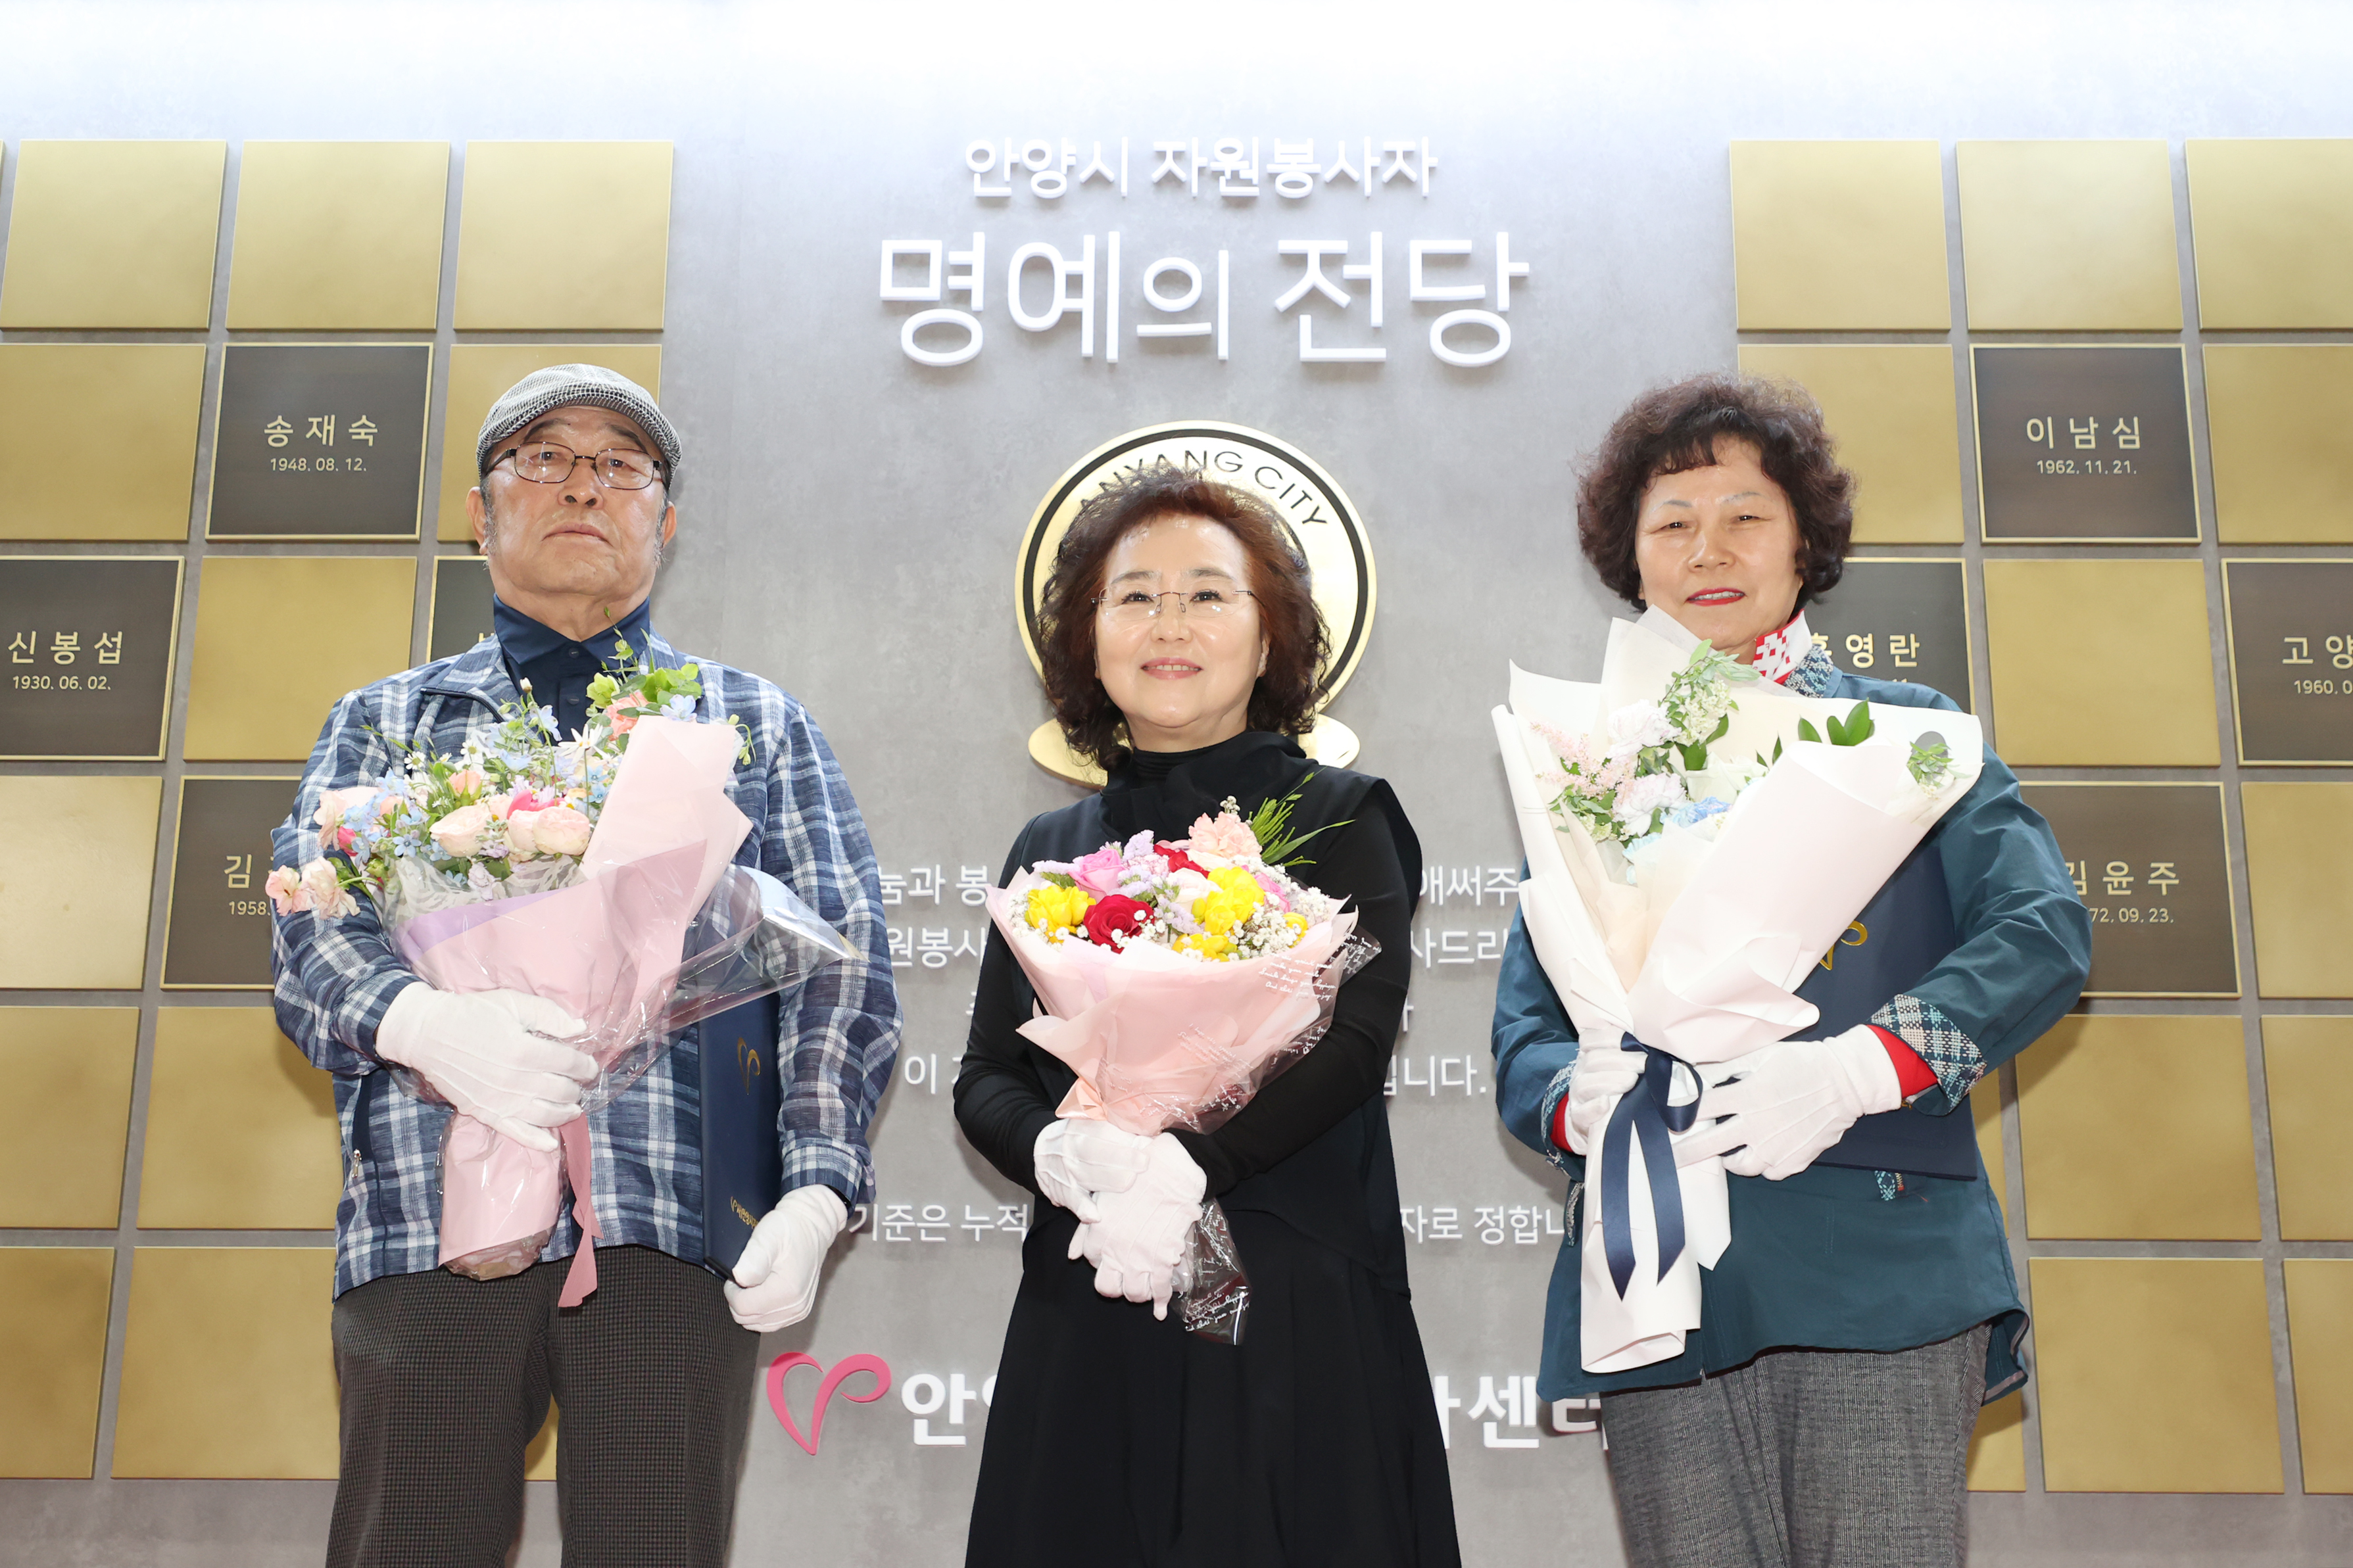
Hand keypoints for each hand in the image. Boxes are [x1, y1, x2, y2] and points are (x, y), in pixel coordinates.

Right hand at [374, 984, 592, 1151]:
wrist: (428, 1034)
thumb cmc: (472, 1013)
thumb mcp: (513, 1002)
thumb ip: (549, 1015)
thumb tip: (580, 1028)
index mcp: (525, 1051)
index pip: (569, 1063)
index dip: (585, 1065)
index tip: (590, 1066)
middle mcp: (516, 1080)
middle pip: (561, 1091)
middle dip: (577, 1088)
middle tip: (580, 1084)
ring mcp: (500, 1100)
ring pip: (545, 1115)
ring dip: (565, 1113)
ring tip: (573, 1107)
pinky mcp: (485, 1113)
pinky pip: (516, 1132)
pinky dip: (537, 1141)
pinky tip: (551, 1143)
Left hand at [725, 1185, 847, 1331]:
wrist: (812, 1228)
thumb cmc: (789, 1230)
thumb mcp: (767, 1237)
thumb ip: (753, 1259)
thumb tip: (740, 1278)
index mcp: (786, 1291)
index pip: (743, 1307)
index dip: (731, 1292)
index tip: (733, 1276)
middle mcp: (795, 1306)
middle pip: (749, 1319)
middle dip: (739, 1300)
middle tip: (744, 1278)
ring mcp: (799, 1311)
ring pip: (758, 1324)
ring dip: (749, 1308)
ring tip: (753, 1285)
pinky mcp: (800, 1312)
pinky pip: (770, 1324)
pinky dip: (760, 1313)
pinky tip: (761, 1294)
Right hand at [1032, 1117, 1156, 1220]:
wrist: (1042, 1150)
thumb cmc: (1078, 1137)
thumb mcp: (1090, 1121)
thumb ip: (1115, 1126)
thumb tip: (1148, 1135)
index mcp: (1081, 1128)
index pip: (1104, 1131)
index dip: (1126, 1139)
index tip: (1147, 1144)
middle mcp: (1071, 1148)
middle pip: (1098, 1154)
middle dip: (1124, 1160)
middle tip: (1145, 1164)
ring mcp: (1067, 1171)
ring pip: (1090, 1177)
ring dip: (1112, 1181)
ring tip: (1131, 1182)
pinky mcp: (1064, 1192)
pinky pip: (1074, 1201)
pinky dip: (1084, 1209)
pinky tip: (1096, 1216)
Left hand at [1070, 1133, 1205, 1318]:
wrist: (1170, 1170)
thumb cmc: (1136, 1177)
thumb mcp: (1102, 1199)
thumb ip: (1084, 1231)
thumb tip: (1073, 1257)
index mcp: (1098, 1234)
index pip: (1093, 1263)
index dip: (1103, 1261)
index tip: (1115, 1256)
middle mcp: (1115, 1251)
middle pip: (1108, 1288)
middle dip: (1116, 1287)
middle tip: (1126, 1279)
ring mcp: (1140, 1259)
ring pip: (1134, 1293)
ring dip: (1138, 1293)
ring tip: (1145, 1286)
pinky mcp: (1164, 1260)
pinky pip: (1160, 1290)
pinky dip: (1161, 1303)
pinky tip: (1160, 1310)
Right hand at [1561, 1042, 1645, 1154]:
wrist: (1594, 1127)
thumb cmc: (1615, 1092)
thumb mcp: (1618, 1070)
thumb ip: (1628, 1056)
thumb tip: (1652, 1045)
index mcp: (1589, 1057)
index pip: (1589, 1039)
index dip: (1610, 1038)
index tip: (1633, 1041)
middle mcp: (1580, 1074)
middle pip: (1592, 1061)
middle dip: (1621, 1060)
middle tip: (1644, 1064)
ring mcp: (1577, 1097)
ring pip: (1585, 1084)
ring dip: (1609, 1081)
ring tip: (1631, 1081)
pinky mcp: (1577, 1119)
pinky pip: (1581, 1113)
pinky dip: (1593, 1107)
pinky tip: (1605, 1103)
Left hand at [1674, 1025, 1901, 1179]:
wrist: (1845, 1083)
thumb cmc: (1802, 1064)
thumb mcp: (1760, 1056)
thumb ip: (1724, 1067)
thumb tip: (1693, 1074)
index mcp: (1748, 1095)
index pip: (1701, 1109)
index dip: (1680, 1114)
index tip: (1668, 1119)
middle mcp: (1759, 1126)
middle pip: (1709, 1145)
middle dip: (1684, 1152)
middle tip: (1670, 1158)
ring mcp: (1776, 1147)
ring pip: (1738, 1166)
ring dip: (1728, 1158)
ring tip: (1727, 1149)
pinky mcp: (1793, 1161)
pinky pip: (1767, 1171)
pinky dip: (1760, 1163)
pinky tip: (1762, 1149)